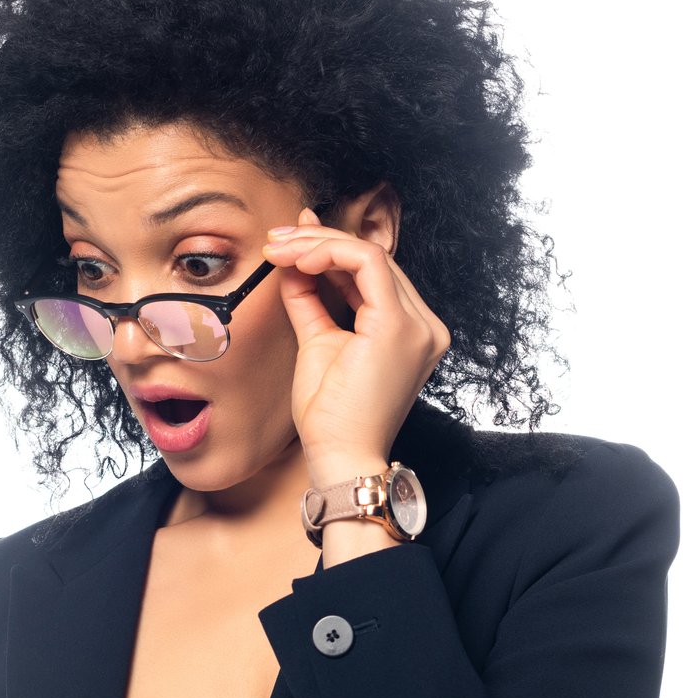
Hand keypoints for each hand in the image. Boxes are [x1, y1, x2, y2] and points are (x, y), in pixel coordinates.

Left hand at [264, 206, 450, 483]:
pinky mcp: (398, 326)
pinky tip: (299, 260)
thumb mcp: (317, 342)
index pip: (371, 273)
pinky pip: (367, 264)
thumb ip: (310, 298)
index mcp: (410, 330)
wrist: (339, 456)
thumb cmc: (330, 415)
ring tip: (279, 249)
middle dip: (318, 242)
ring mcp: (417, 324)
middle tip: (275, 240)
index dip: (329, 249)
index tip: (288, 245)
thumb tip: (294, 260)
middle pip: (372, 259)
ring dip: (319, 245)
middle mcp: (423, 324)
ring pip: (370, 254)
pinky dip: (330, 253)